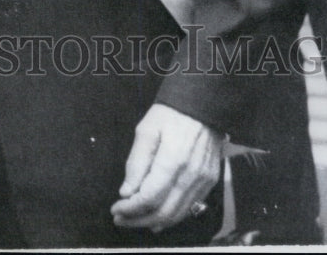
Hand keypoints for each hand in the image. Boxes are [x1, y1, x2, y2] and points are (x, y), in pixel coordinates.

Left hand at [111, 104, 221, 232]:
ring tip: (135, 219)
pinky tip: (157, 216)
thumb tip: (127, 192)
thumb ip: (136, 162)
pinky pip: (190, 207)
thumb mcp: (146, 129)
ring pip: (177, 215)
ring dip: (153, 222)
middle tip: (121, 219)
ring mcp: (203, 180)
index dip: (130, 208)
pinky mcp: (210, 181)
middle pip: (163, 212)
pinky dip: (172, 216)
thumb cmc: (170, 114)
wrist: (203, 105)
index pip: (149, 197)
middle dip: (138, 220)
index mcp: (173, 160)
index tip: (115, 209)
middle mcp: (191, 175)